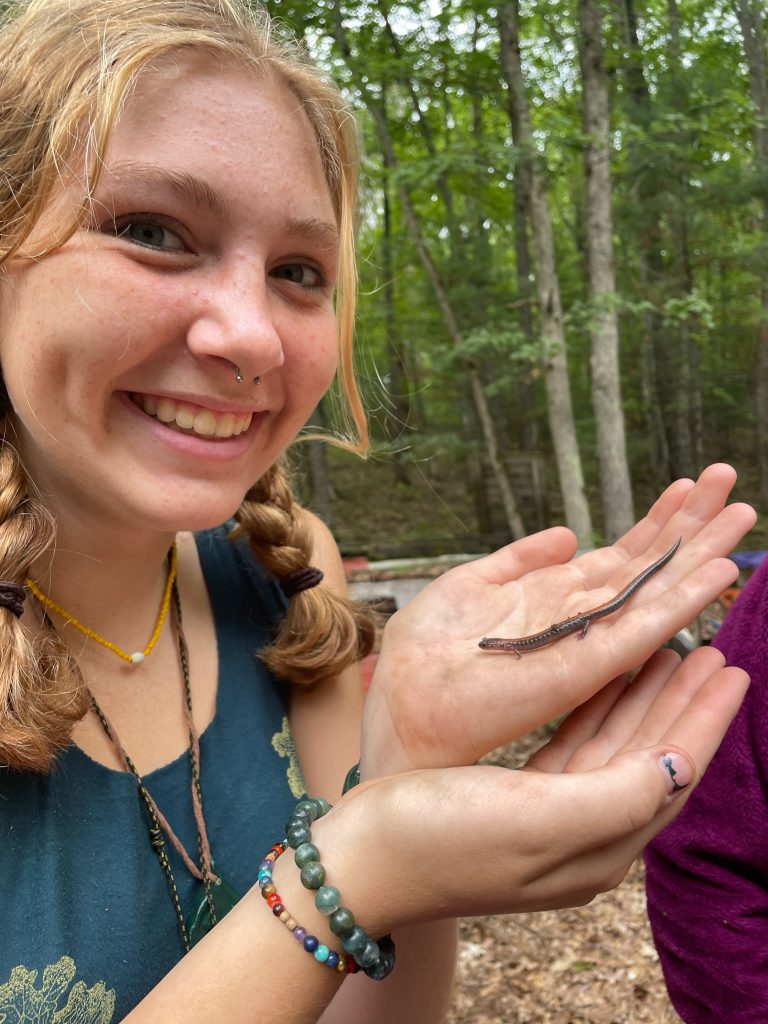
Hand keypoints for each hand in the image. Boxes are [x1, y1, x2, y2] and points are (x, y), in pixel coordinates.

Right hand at [337, 646, 747, 929]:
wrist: (364, 859)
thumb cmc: (443, 840)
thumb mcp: (538, 821)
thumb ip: (618, 795)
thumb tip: (679, 763)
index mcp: (600, 847)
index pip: (672, 773)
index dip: (705, 720)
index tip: (732, 669)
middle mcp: (585, 834)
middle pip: (651, 755)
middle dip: (683, 702)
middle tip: (713, 652)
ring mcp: (551, 816)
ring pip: (615, 744)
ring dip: (644, 698)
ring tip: (671, 654)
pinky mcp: (518, 798)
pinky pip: (575, 743)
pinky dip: (597, 707)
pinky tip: (605, 679)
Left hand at [361, 463, 754, 775]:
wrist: (403, 706)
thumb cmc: (425, 654)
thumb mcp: (470, 585)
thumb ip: (520, 559)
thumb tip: (569, 532)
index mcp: (556, 599)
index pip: (620, 555)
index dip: (656, 521)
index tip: (690, 484)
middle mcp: (582, 619)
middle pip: (648, 566)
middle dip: (690, 524)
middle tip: (730, 478)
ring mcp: (587, 642)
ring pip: (657, 590)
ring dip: (699, 551)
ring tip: (742, 509)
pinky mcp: (585, 666)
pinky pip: (644, 628)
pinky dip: (682, 599)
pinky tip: (715, 569)